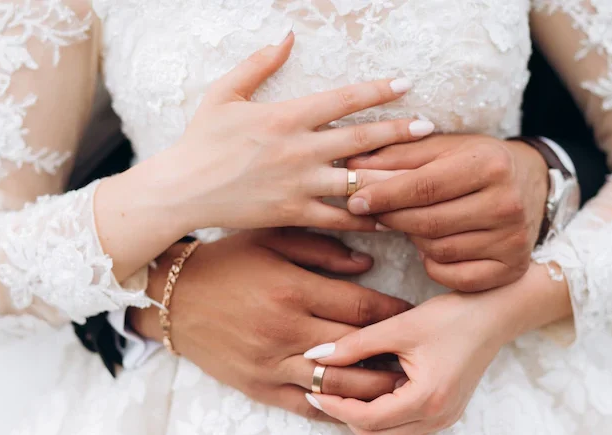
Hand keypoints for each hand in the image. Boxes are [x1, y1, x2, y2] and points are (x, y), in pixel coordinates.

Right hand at [126, 32, 432, 234]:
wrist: (180, 189)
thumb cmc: (201, 140)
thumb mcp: (224, 93)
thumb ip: (259, 64)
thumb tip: (288, 37)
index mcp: (286, 116)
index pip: (343, 99)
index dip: (378, 90)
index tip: (406, 84)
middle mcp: (299, 149)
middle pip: (361, 139)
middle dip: (400, 132)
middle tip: (431, 128)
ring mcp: (299, 184)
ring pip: (357, 181)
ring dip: (393, 178)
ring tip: (423, 177)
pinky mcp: (294, 214)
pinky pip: (338, 219)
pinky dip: (365, 218)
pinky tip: (390, 218)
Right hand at [128, 229, 411, 420]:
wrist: (173, 297)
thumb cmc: (226, 261)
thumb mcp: (271, 238)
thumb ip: (322, 249)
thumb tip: (368, 264)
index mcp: (291, 289)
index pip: (359, 308)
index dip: (393, 312)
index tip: (412, 312)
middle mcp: (284, 330)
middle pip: (356, 350)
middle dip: (392, 353)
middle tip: (418, 352)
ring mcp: (270, 363)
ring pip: (336, 386)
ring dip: (373, 388)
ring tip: (400, 384)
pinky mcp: (257, 386)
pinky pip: (304, 406)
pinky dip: (334, 409)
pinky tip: (357, 405)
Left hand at [304, 264, 571, 434]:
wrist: (495, 314)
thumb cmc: (452, 316)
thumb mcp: (399, 326)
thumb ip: (355, 344)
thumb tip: (316, 355)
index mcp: (426, 398)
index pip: (368, 419)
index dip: (336, 406)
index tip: (314, 387)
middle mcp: (437, 417)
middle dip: (346, 417)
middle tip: (325, 389)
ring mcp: (443, 418)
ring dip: (363, 418)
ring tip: (344, 388)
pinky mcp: (445, 412)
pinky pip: (404, 427)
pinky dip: (383, 415)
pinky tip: (372, 387)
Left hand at [347, 134, 547, 290]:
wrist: (530, 184)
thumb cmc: (475, 163)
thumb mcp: (442, 148)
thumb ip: (398, 156)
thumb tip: (352, 168)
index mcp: (489, 165)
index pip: (423, 187)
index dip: (383, 196)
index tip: (355, 200)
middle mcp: (507, 203)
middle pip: (428, 222)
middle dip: (393, 218)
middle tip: (374, 214)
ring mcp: (513, 240)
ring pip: (438, 250)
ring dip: (414, 240)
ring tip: (411, 224)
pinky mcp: (512, 268)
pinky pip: (456, 277)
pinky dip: (435, 266)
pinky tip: (432, 248)